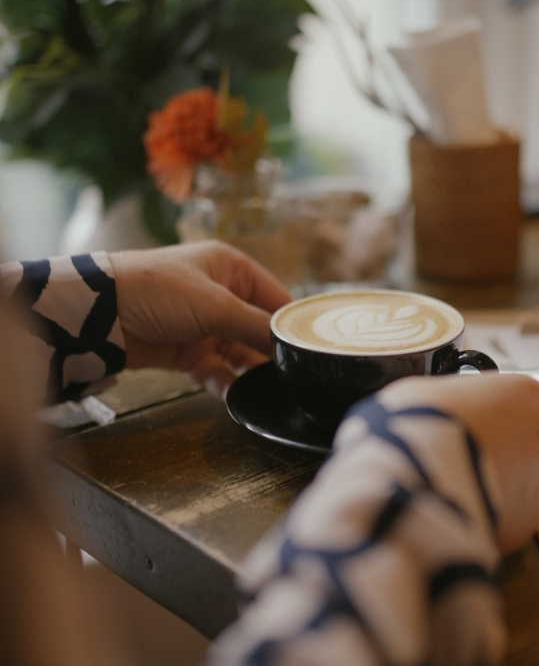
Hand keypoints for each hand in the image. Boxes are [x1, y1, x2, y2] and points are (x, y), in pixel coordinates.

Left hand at [109, 241, 290, 396]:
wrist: (99, 314)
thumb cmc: (159, 291)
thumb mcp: (215, 305)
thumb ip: (256, 326)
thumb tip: (291, 346)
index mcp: (231, 268)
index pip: (274, 296)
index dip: (292, 321)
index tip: (312, 346)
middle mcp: (220, 294)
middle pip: (258, 327)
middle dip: (272, 350)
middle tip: (294, 374)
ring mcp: (203, 325)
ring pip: (239, 352)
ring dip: (252, 370)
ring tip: (271, 389)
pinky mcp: (187, 351)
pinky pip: (216, 370)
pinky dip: (228, 383)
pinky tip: (240, 397)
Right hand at [377, 373, 538, 553]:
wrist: (419, 479)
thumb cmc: (424, 424)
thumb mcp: (428, 390)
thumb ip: (453, 399)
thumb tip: (444, 410)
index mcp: (529, 395)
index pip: (516, 397)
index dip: (485, 410)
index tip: (464, 419)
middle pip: (525, 438)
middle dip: (495, 446)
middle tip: (457, 451)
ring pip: (520, 478)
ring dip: (493, 478)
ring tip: (452, 481)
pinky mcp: (529, 522)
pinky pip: (508, 511)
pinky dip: (489, 509)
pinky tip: (457, 503)